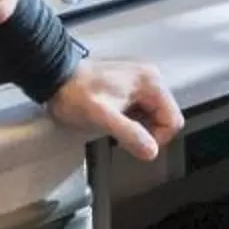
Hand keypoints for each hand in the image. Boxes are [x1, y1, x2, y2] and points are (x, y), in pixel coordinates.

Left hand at [48, 60, 183, 160]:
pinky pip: (140, 108)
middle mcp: (149, 77)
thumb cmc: (76, 93)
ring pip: (153, 114)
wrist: (56, 78)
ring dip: (137, 125)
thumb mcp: (103, 118)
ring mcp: (139, 80)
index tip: (135, 143)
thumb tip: (151, 151)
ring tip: (114, 125)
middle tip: (121, 135)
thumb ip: (130, 134)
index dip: (157, 138)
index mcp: (150, 82)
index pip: (173, 120)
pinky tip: (113, 118)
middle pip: (164, 117)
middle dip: (146, 131)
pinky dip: (130, 118)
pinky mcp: (128, 84)